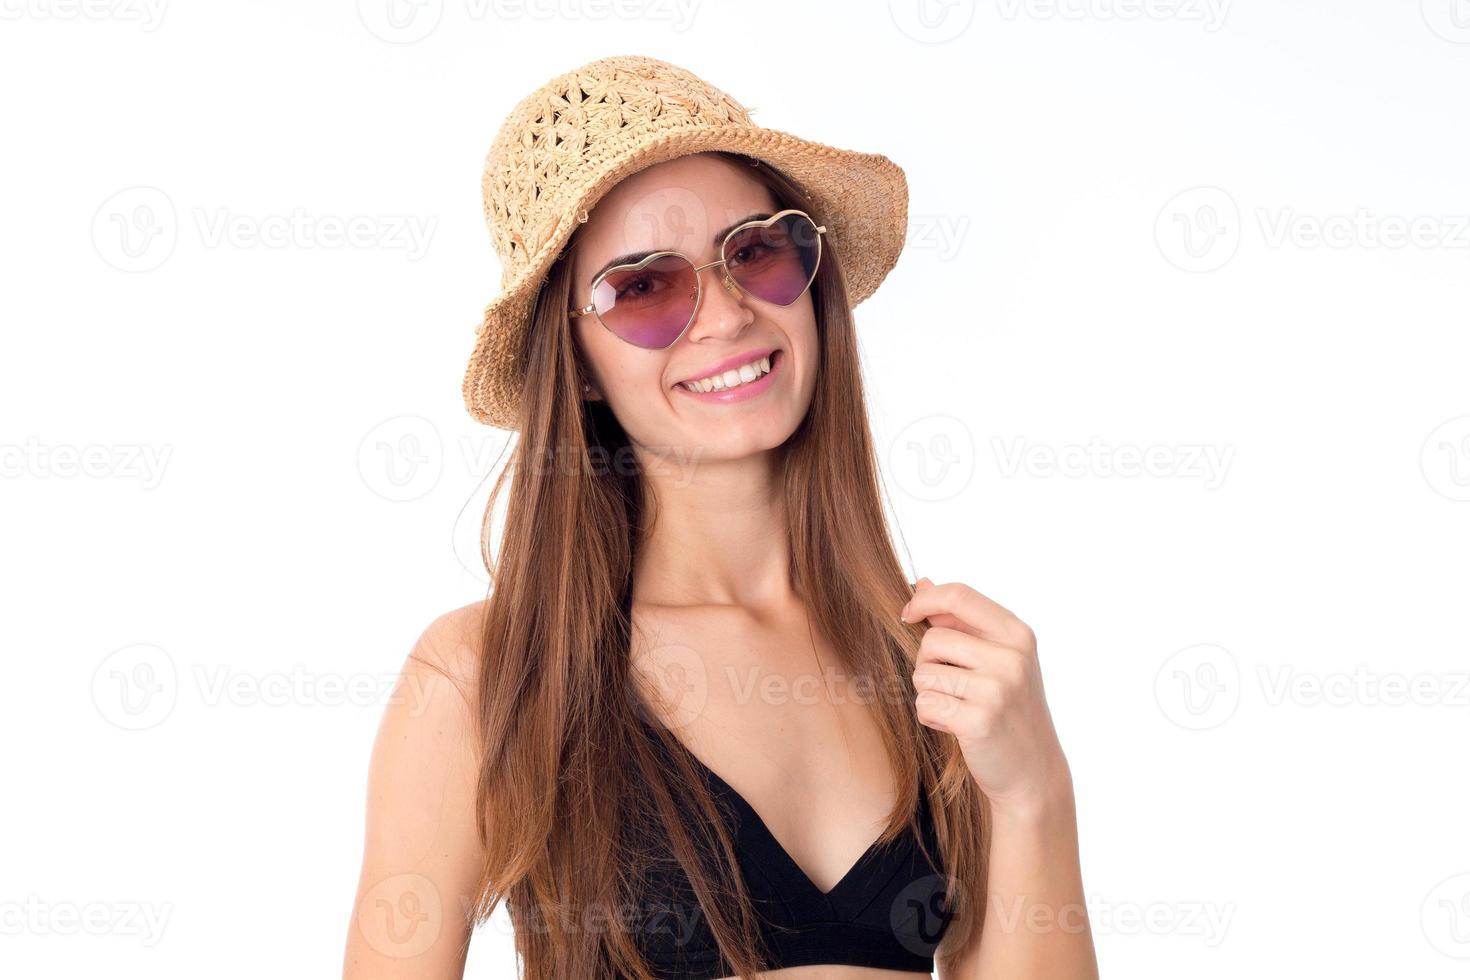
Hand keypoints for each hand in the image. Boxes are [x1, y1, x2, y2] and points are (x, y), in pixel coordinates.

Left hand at [902, 578, 1071, 818]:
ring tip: (958, 708)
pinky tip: (956, 727)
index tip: (907, 615)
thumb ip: (961, 621)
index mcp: (1017, 634)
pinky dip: (931, 718)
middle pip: (932, 639)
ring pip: (924, 674)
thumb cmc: (1009, 708)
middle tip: (952, 687)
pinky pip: (925, 705)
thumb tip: (922, 582)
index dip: (925, 600)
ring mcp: (997, 690)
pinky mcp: (979, 722)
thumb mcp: (998, 658)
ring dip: (929, 693)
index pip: (960, 595)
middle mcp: (1011, 658)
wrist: (1034, 771)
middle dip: (927, 664)